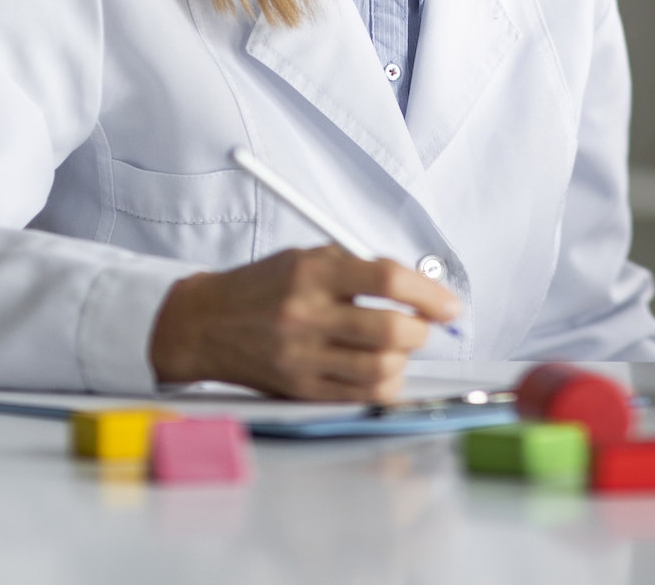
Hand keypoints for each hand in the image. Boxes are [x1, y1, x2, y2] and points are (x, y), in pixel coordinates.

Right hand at [148, 245, 460, 401]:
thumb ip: (361, 268)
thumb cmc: (264, 286)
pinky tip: (384, 370)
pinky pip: (360, 395)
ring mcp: (302, 356)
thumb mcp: (308, 258)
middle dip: (422, 330)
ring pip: (381, 368)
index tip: (450, 305)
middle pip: (391, 330)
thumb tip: (420, 287)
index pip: (387, 279)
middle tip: (424, 326)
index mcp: (313, 273)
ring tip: (400, 347)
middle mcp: (307, 315)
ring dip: (405, 359)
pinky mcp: (299, 388)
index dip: (430, 294)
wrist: (204, 323)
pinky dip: (385, 385)